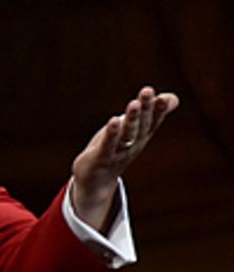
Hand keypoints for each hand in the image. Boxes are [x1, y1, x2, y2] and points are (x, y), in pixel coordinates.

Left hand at [70, 86, 178, 230]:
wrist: (97, 181)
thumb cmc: (117, 149)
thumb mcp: (134, 130)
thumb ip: (152, 113)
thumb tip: (174, 98)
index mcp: (141, 136)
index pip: (153, 121)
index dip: (159, 109)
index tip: (165, 97)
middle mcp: (133, 144)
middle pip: (141, 124)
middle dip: (145, 108)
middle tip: (148, 90)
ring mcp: (118, 152)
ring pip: (126, 134)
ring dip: (131, 119)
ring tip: (133, 103)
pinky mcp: (101, 157)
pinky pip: (108, 145)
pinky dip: (112, 134)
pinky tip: (114, 121)